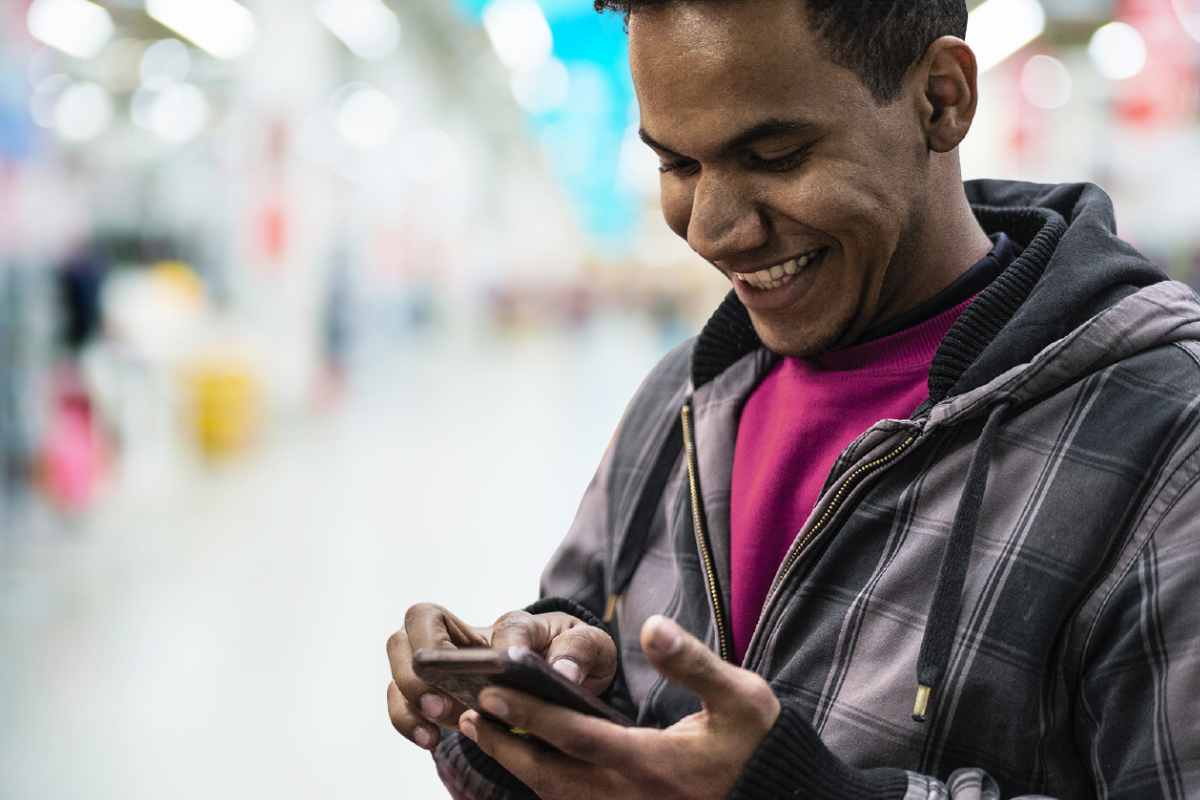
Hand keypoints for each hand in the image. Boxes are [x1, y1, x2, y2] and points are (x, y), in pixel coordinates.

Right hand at [386, 603, 616, 751]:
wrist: (560, 672)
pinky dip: (405, 717)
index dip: (504, 648)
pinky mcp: (436, 689)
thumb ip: (579, 653)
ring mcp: (448, 659)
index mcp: (517, 623)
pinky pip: (400, 695)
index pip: (500, 624)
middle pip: (420, 619)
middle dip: (425, 660)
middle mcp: (472, 633)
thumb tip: (561, 673)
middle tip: (445, 701)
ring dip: (409, 690)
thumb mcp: (592, 647)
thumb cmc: (573, 655)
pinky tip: (429, 740)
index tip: (511, 673)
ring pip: (400, 653)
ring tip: (433, 725)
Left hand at [458, 615, 779, 799]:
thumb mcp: (739, 695)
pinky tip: (521, 761)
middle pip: (549, 776)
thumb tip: (652, 626)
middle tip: (467, 712)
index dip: (528, 715)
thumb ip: (693, 661)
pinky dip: (538, 785)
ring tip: (480, 732)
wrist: (776, 797)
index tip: (489, 690)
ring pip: (555, 797)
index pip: (575, 738)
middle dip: (503, 744)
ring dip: (514, 766)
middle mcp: (630, 796)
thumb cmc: (756, 742)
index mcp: (652, 762)